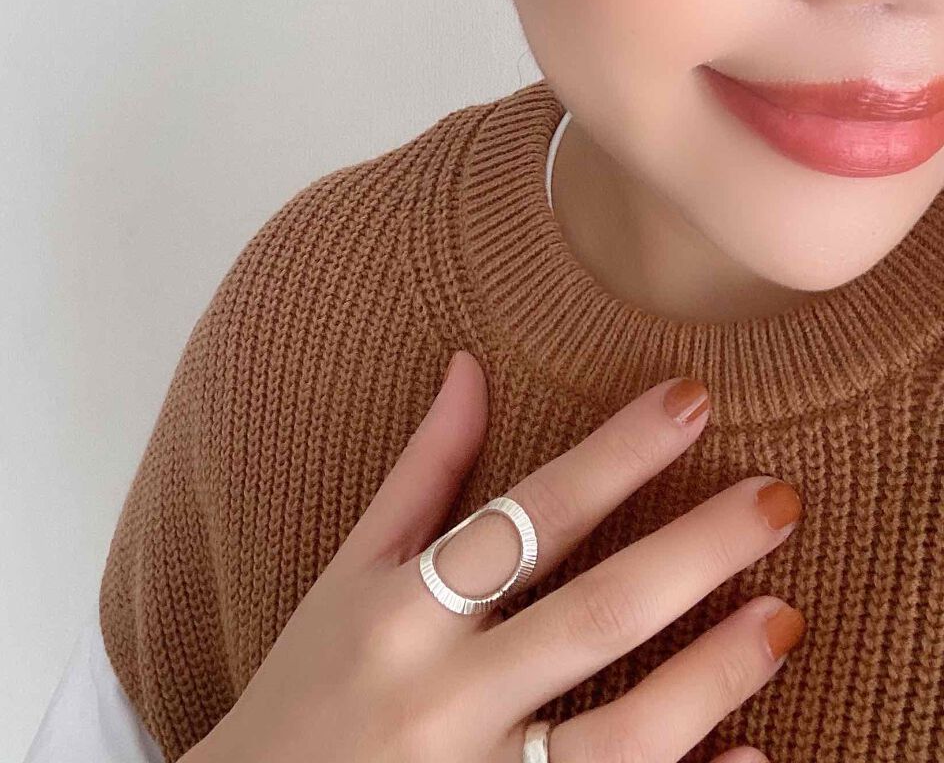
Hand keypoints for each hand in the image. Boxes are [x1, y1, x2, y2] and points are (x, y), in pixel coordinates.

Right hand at [182, 351, 803, 762]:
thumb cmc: (305, 686)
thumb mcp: (348, 575)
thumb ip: (421, 474)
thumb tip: (470, 366)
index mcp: (402, 610)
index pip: (528, 515)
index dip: (616, 455)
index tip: (691, 399)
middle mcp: (441, 694)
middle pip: (592, 614)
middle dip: (693, 551)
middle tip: (778, 497)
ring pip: (622, 732)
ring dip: (712, 674)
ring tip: (784, 616)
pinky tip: (750, 754)